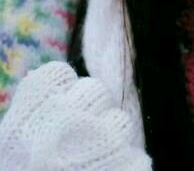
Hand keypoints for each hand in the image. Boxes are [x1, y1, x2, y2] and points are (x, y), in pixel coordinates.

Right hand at [0, 61, 151, 169]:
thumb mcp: (10, 150)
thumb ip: (33, 118)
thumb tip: (65, 92)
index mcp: (28, 116)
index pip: (60, 75)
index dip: (62, 96)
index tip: (54, 120)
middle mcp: (64, 121)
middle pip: (95, 91)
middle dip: (91, 115)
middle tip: (76, 148)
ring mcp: (100, 141)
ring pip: (121, 120)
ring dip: (112, 143)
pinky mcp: (130, 167)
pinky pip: (138, 157)